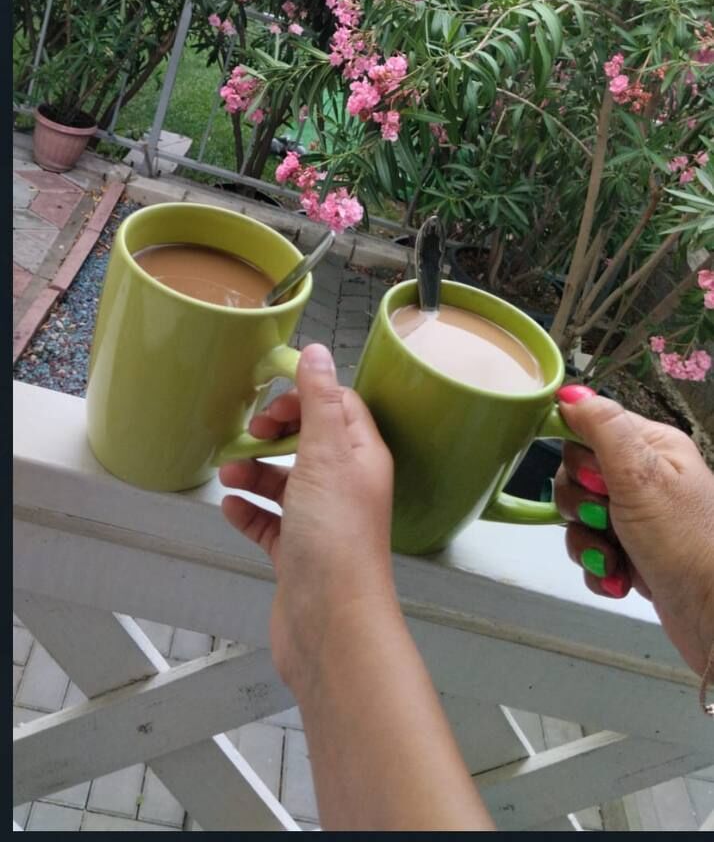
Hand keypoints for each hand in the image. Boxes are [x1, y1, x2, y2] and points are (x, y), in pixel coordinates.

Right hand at [219, 343, 395, 697]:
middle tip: (248, 435)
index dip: (304, 395)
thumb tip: (316, 351)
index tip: (269, 397)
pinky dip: (249, 513)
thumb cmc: (335, 536)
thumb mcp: (326, 454)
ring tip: (227, 475)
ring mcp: (322, 523)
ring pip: (285, 483)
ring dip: (254, 473)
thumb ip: (318, 401)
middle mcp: (346, 487)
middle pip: (309, 443)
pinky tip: (230, 508)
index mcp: (362, 457)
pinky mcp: (298, 555)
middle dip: (274, 434)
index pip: (339, 407)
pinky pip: (270, 524)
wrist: (331, 624)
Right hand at [554, 385, 713, 675]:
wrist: (713, 617)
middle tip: (607, 519)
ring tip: (614, 560)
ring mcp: (638, 516)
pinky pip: (590, 549)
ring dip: (587, 542)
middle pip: (576, 474)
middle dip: (581, 505)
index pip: (589, 427)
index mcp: (652, 446)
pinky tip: (617, 578)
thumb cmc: (684, 542)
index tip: (595, 480)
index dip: (579, 456)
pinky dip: (597, 567)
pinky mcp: (632, 552)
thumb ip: (603, 428)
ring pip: (579, 516)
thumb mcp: (641, 475)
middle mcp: (645, 476)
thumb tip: (570, 390)